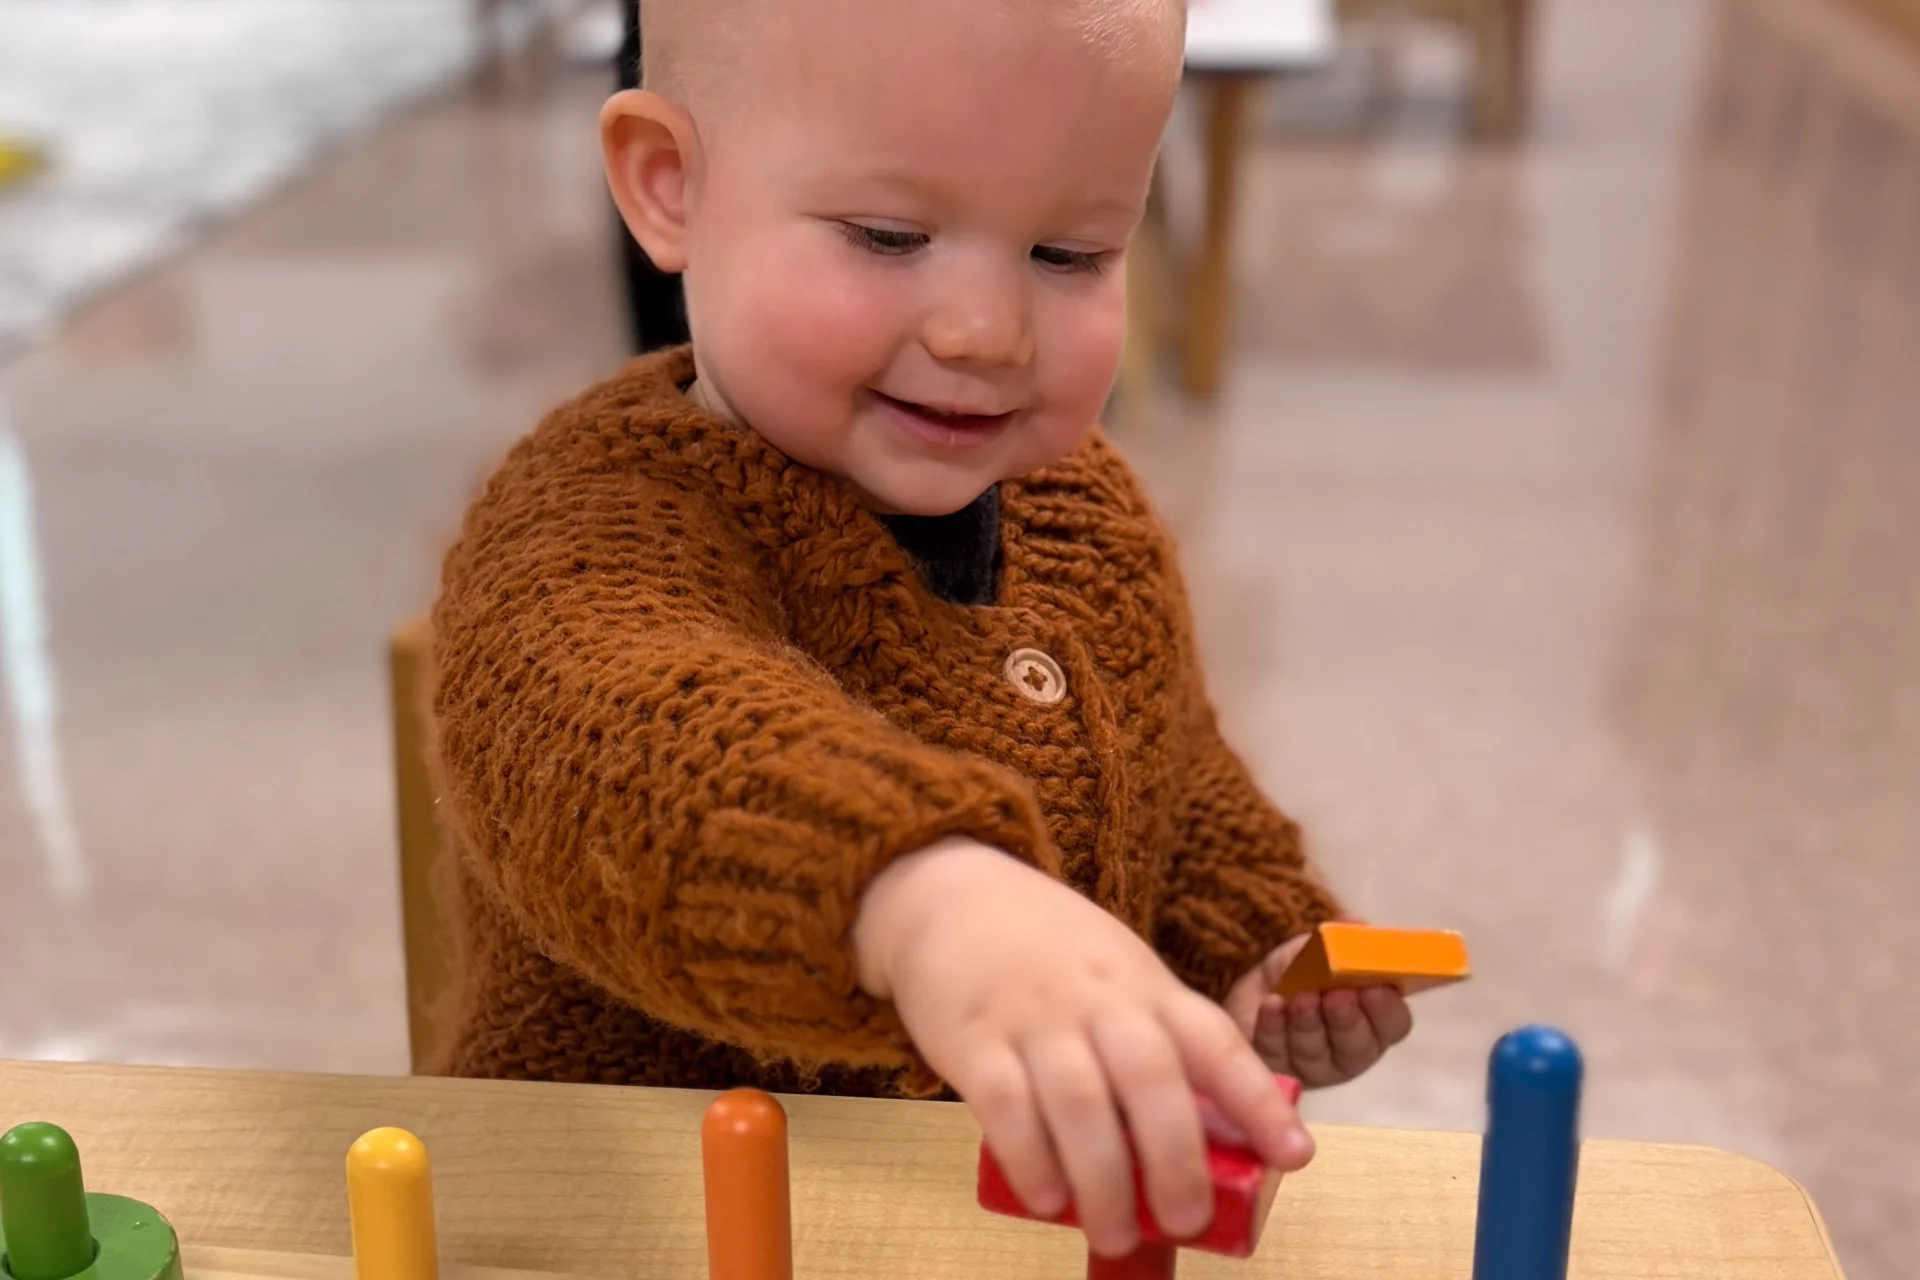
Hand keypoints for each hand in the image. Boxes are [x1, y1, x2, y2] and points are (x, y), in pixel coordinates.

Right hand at [852, 838, 1313, 1257]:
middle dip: (1176, 1158)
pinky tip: (1046, 1201)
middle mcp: (1100, 1001)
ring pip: (1080, 1102)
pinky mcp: (974, 1040)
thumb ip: (1157, 1045)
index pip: (1216, 1043)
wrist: (953, 897)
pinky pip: (1005, 1107)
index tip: (1295, 1156)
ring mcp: (1036, 1019)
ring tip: (1115, 1234)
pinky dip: (1030, 1160)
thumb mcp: (1120, 977)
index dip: (1259, 1101)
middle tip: (1187, 1222)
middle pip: (1151, 1079)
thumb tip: (1205, 1147)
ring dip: (1103, 1178)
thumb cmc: (1052, 955)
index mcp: (1148, 989)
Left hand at [1224, 932, 1412, 1086]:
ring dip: (1308, 1023)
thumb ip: (1342, 940)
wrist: (1258, 986)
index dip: (1387, 1009)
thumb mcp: (1322, 948)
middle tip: (1338, 996)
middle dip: (1347, 1020)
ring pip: (1315, 1053)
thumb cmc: (1304, 970)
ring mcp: (1312, 1066)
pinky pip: (1276, 1054)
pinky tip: (1272, 1006)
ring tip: (1301, 998)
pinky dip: (1273, 1028)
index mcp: (1375, 1021)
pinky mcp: (1276, 1069)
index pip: (1393, 1024)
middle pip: (1356, 1047)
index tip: (1377, 988)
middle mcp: (1349, 1051)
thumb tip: (1355, 924)